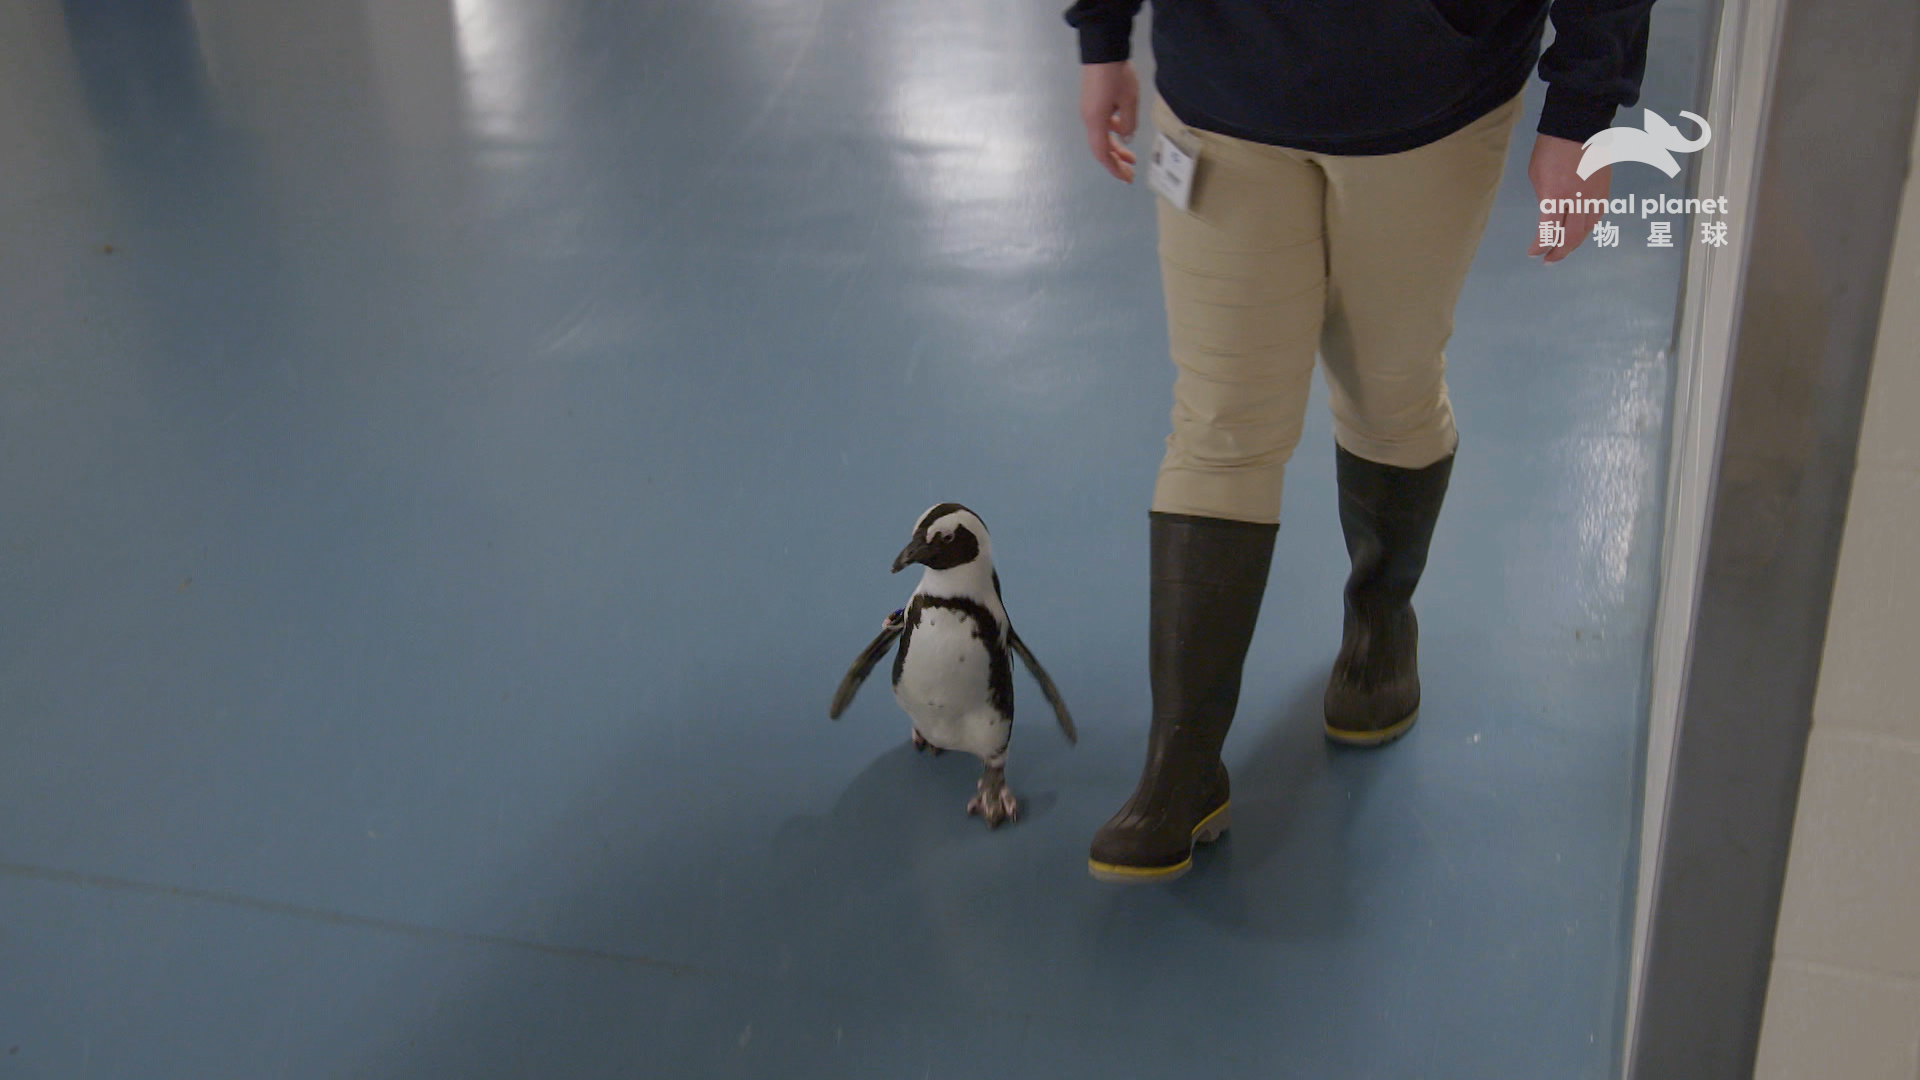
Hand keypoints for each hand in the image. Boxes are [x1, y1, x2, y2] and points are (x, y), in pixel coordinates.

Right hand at [1079, 61, 1138, 181]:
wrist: (1103, 50)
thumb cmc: (1116, 76)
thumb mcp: (1129, 100)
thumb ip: (1128, 123)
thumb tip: (1126, 137)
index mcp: (1096, 122)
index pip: (1102, 153)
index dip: (1114, 168)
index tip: (1126, 177)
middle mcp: (1088, 119)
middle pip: (1101, 148)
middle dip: (1116, 161)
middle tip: (1131, 171)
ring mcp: (1089, 111)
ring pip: (1101, 136)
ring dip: (1116, 147)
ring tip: (1131, 156)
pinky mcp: (1092, 102)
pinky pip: (1101, 125)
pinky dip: (1112, 133)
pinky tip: (1123, 129)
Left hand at [1527, 134, 1608, 263]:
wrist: (1578, 127)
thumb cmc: (1550, 150)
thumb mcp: (1537, 177)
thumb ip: (1545, 199)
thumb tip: (1550, 214)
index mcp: (1555, 197)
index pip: (1548, 233)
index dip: (1540, 247)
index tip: (1533, 252)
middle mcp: (1577, 201)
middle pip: (1570, 237)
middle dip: (1558, 252)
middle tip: (1548, 260)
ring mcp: (1593, 196)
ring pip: (1586, 230)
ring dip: (1573, 243)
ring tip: (1562, 249)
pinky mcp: (1604, 190)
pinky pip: (1596, 216)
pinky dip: (1586, 228)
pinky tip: (1578, 232)